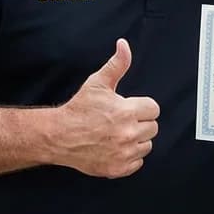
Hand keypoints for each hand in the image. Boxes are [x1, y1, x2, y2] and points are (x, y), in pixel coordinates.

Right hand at [55, 39, 159, 178]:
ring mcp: (124, 153)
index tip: (129, 108)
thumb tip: (124, 45)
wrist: (59, 136)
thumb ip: (117, 64)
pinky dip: (129, 157)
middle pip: (153, 128)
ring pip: (146, 146)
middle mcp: (128, 133)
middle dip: (140, 123)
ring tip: (118, 134)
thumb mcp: (98, 83)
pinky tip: (116, 148)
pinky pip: (138, 163)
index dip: (141, 107)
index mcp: (127, 111)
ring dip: (136, 140)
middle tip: (122, 121)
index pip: (153, 109)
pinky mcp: (118, 168)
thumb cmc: (78, 109)